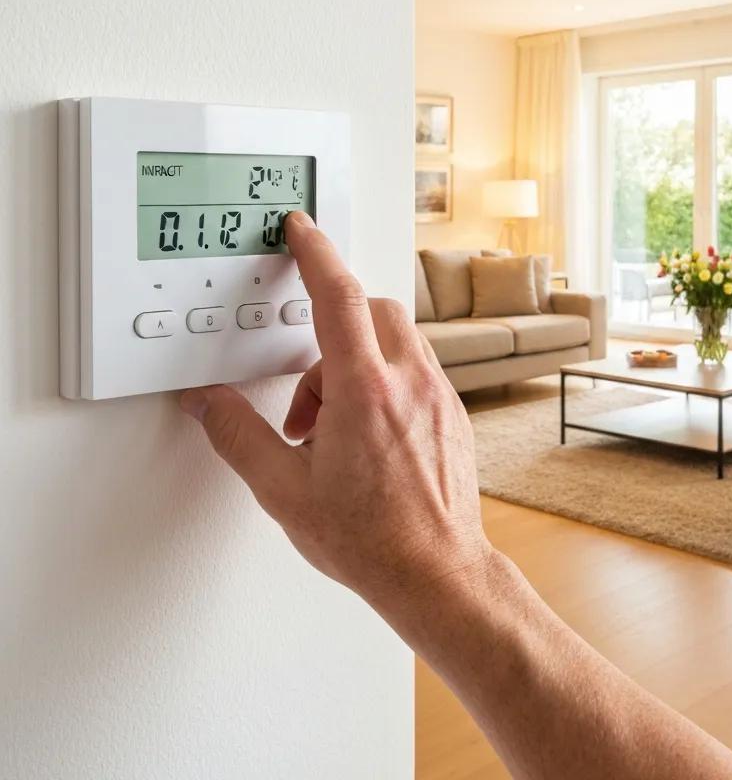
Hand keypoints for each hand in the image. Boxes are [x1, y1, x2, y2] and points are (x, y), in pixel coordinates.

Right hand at [180, 211, 491, 618]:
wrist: (438, 573)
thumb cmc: (372, 539)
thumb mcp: (284, 491)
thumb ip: (239, 436)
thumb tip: (208, 402)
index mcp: (365, 390)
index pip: (337, 295)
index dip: (314, 254)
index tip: (301, 230)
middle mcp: (410, 381)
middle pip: (370, 310)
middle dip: (332, 328)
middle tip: (307, 395)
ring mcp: (438, 395)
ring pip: (396, 339)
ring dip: (357, 360)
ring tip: (332, 427)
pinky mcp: (452, 412)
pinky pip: (415, 370)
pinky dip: (385, 381)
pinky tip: (368, 436)